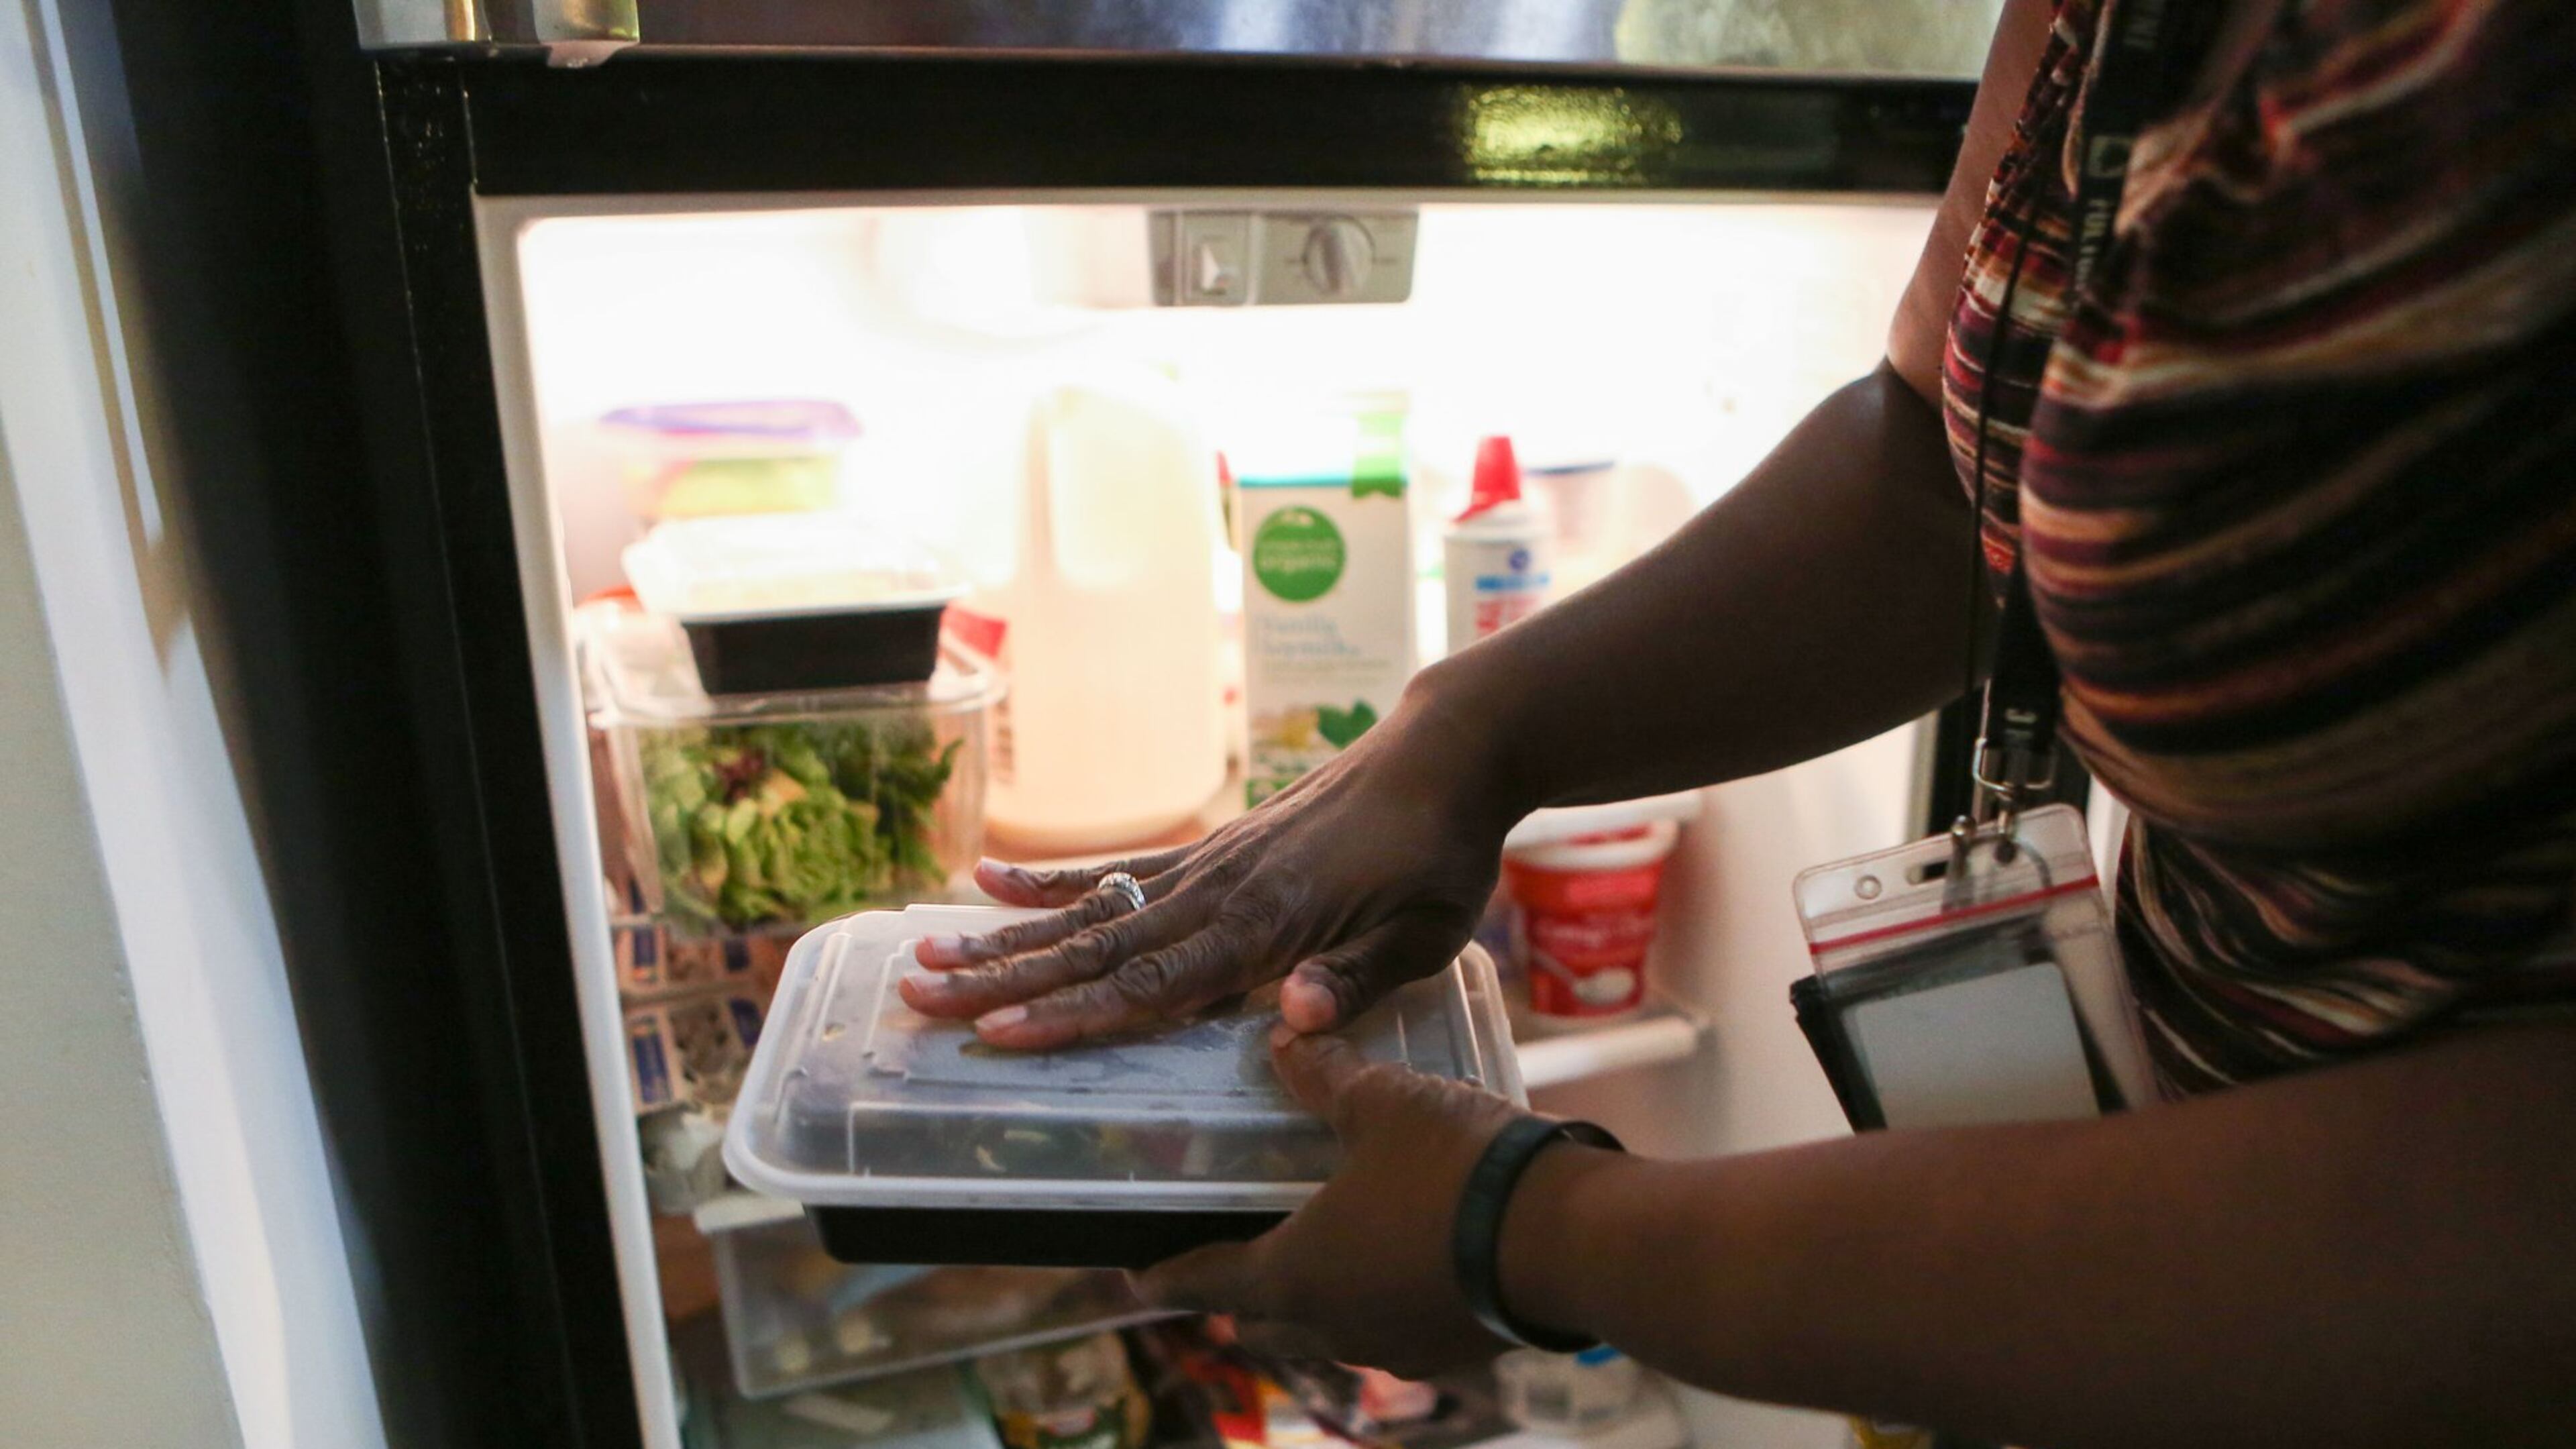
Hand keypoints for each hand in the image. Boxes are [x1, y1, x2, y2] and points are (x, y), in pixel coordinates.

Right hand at [898, 690, 1519, 1048]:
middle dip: (1004, 981)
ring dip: (1006, 936)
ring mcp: (1206, 866)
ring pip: (1090, 910)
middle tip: (918, 998)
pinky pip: (1117, 870)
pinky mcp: (1210, 849)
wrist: (1445, 754)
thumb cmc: (1439, 856)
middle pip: (1095, 949)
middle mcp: (1217, 892)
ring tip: (929, 952)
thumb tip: (1288, 1020)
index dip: (1072, 1015)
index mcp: (1262, 924)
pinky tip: (991, 880)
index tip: (997, 1035)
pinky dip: (1053, 878)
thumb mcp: (1421, 932)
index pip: (1150, 983)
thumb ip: (1350, 979)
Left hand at [1134, 1029, 1527, 1377]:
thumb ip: (1327, 1075)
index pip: (1204, 1283)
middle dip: (1242, 1295)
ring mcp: (1395, 1349)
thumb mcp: (1385, 1104)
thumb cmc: (1457, 1170)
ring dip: (1315, 1301)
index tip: (1134, 1279)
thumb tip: (1288, 1038)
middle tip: (1235, 1254)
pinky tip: (1402, 1261)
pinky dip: (1379, 1303)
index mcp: (1294, 1274)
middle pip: (1262, 1321)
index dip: (1164, 1277)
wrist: (1569, 1241)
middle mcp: (1333, 1328)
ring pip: (1329, 1334)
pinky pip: (1391, 1334)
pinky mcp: (1452, 1352)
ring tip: (1325, 1252)